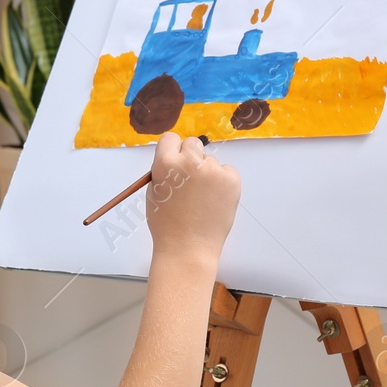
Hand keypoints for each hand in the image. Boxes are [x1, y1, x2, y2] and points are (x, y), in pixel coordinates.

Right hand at [143, 132, 240, 267]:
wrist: (188, 248)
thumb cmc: (167, 224)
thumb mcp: (154, 192)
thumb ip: (164, 171)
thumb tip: (177, 159)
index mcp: (165, 164)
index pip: (170, 138)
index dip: (172, 150)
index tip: (175, 160)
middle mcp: (189, 162)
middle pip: (192, 144)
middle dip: (190, 157)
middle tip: (190, 179)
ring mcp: (213, 170)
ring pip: (210, 161)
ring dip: (207, 173)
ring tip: (201, 198)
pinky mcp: (232, 179)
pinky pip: (227, 171)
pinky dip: (222, 182)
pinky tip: (213, 199)